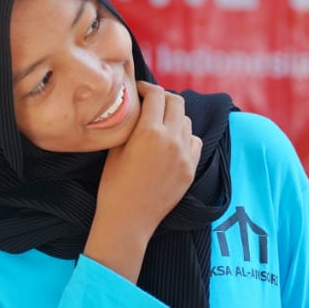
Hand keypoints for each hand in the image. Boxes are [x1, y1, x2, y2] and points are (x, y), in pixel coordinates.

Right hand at [92, 81, 200, 242]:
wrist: (128, 220)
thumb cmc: (113, 184)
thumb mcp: (115, 148)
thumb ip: (129, 124)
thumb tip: (136, 105)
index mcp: (149, 132)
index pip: (156, 94)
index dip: (147, 87)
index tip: (140, 90)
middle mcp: (171, 140)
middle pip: (176, 102)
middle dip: (163, 98)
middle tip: (151, 102)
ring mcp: (184, 155)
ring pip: (187, 121)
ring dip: (174, 117)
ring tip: (161, 123)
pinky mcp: (190, 169)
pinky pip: (195, 142)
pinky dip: (185, 137)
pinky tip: (173, 142)